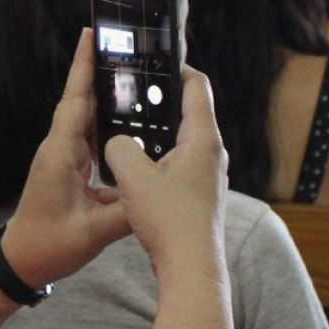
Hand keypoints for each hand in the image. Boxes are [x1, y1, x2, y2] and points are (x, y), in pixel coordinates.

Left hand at [0, 31, 131, 284]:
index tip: (91, 34)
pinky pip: (91, 134)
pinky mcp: (70, 166)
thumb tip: (159, 191)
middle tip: (125, 42)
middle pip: (83, 99)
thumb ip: (127, 212)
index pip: (76, 100)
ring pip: (87, 115)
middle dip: (101, 69)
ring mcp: (64, 156)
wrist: (22, 262)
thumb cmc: (49, 246)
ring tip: (133, 69)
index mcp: (61, 154)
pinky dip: (108, 119)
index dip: (84, 67)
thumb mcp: (93, 232)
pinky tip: (128, 113)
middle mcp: (60, 147)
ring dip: (107, 92)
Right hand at [102, 63, 227, 270]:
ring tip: (130, 132)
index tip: (157, 60)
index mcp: (203, 139)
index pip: (197, 87)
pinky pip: (179, 167)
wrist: (190, 268)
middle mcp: (212, 155)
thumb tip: (116, 142)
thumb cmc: (169, 220)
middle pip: (190, 114)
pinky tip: (138, 172)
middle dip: (162, 103)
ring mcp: (209, 177)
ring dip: (159, 135)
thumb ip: (118, 147)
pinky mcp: (200, 197)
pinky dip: (160, 161)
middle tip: (134, 95)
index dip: (178, 68)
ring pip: (183, 143)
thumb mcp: (132, 176)